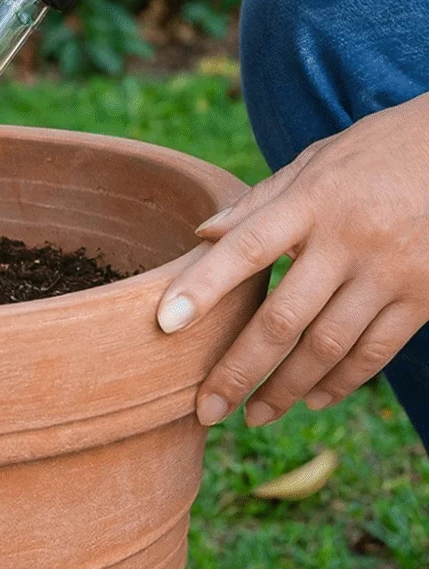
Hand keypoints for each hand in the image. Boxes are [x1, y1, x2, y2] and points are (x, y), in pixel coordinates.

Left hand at [157, 93, 428, 427]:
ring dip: (284, 389)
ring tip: (251, 414)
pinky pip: (374, 352)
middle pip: (284, 318)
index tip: (165, 322)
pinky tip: (309, 398)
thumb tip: (204, 235)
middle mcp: (349, 241)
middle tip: (204, 408)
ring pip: (327, 348)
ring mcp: (391, 274)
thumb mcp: (315, 161)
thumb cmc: (375, 153)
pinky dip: (338, 382)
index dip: (203, 286)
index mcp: (313, 201)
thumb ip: (260, 201)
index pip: (247, 247)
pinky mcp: (425, 298)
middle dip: (238, 370)